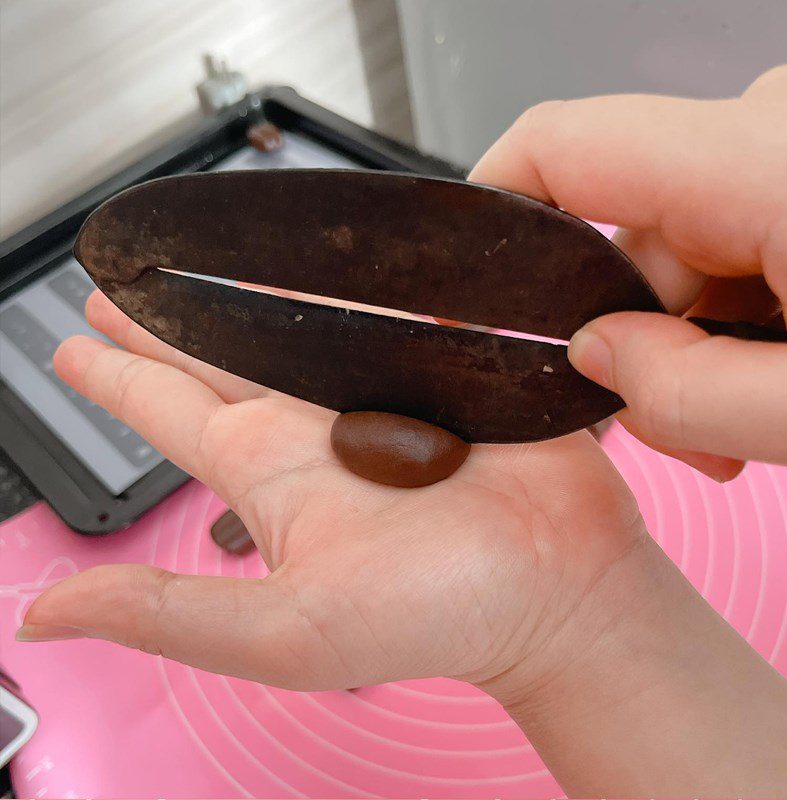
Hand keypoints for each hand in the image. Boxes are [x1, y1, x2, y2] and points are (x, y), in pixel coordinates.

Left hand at [21, 290, 644, 694]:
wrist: (556, 587)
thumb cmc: (438, 616)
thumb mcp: (289, 631)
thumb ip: (173, 613)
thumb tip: (45, 617)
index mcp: (270, 468)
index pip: (168, 410)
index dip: (117, 377)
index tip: (75, 344)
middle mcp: (316, 421)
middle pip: (219, 351)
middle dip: (169, 319)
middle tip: (124, 283)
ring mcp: (379, 388)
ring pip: (298, 316)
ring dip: (253, 286)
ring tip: (212, 251)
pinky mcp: (440, 366)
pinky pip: (386, 306)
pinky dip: (357, 279)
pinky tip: (333, 253)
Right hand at [471, 63, 786, 478]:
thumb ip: (691, 395)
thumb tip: (600, 357)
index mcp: (769, 161)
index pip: (562, 145)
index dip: (491, 213)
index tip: (467, 292)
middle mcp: (773, 128)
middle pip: (623, 233)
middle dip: (627, 339)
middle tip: (676, 433)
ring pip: (677, 249)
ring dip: (689, 342)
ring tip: (738, 428)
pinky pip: (727, 239)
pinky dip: (731, 316)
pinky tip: (768, 379)